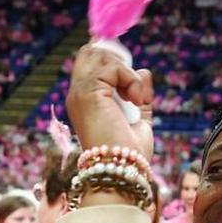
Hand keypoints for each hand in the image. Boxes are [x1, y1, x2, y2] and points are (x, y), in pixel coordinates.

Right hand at [66, 43, 154, 161]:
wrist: (122, 170)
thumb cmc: (129, 154)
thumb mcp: (138, 119)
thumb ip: (139, 94)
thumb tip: (144, 70)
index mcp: (85, 103)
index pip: (90, 63)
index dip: (112, 60)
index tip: (133, 77)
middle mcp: (77, 95)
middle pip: (91, 52)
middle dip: (118, 61)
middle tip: (133, 87)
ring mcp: (80, 92)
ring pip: (101, 55)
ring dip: (127, 73)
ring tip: (136, 99)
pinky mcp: (89, 91)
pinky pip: (114, 68)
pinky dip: (132, 81)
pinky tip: (136, 101)